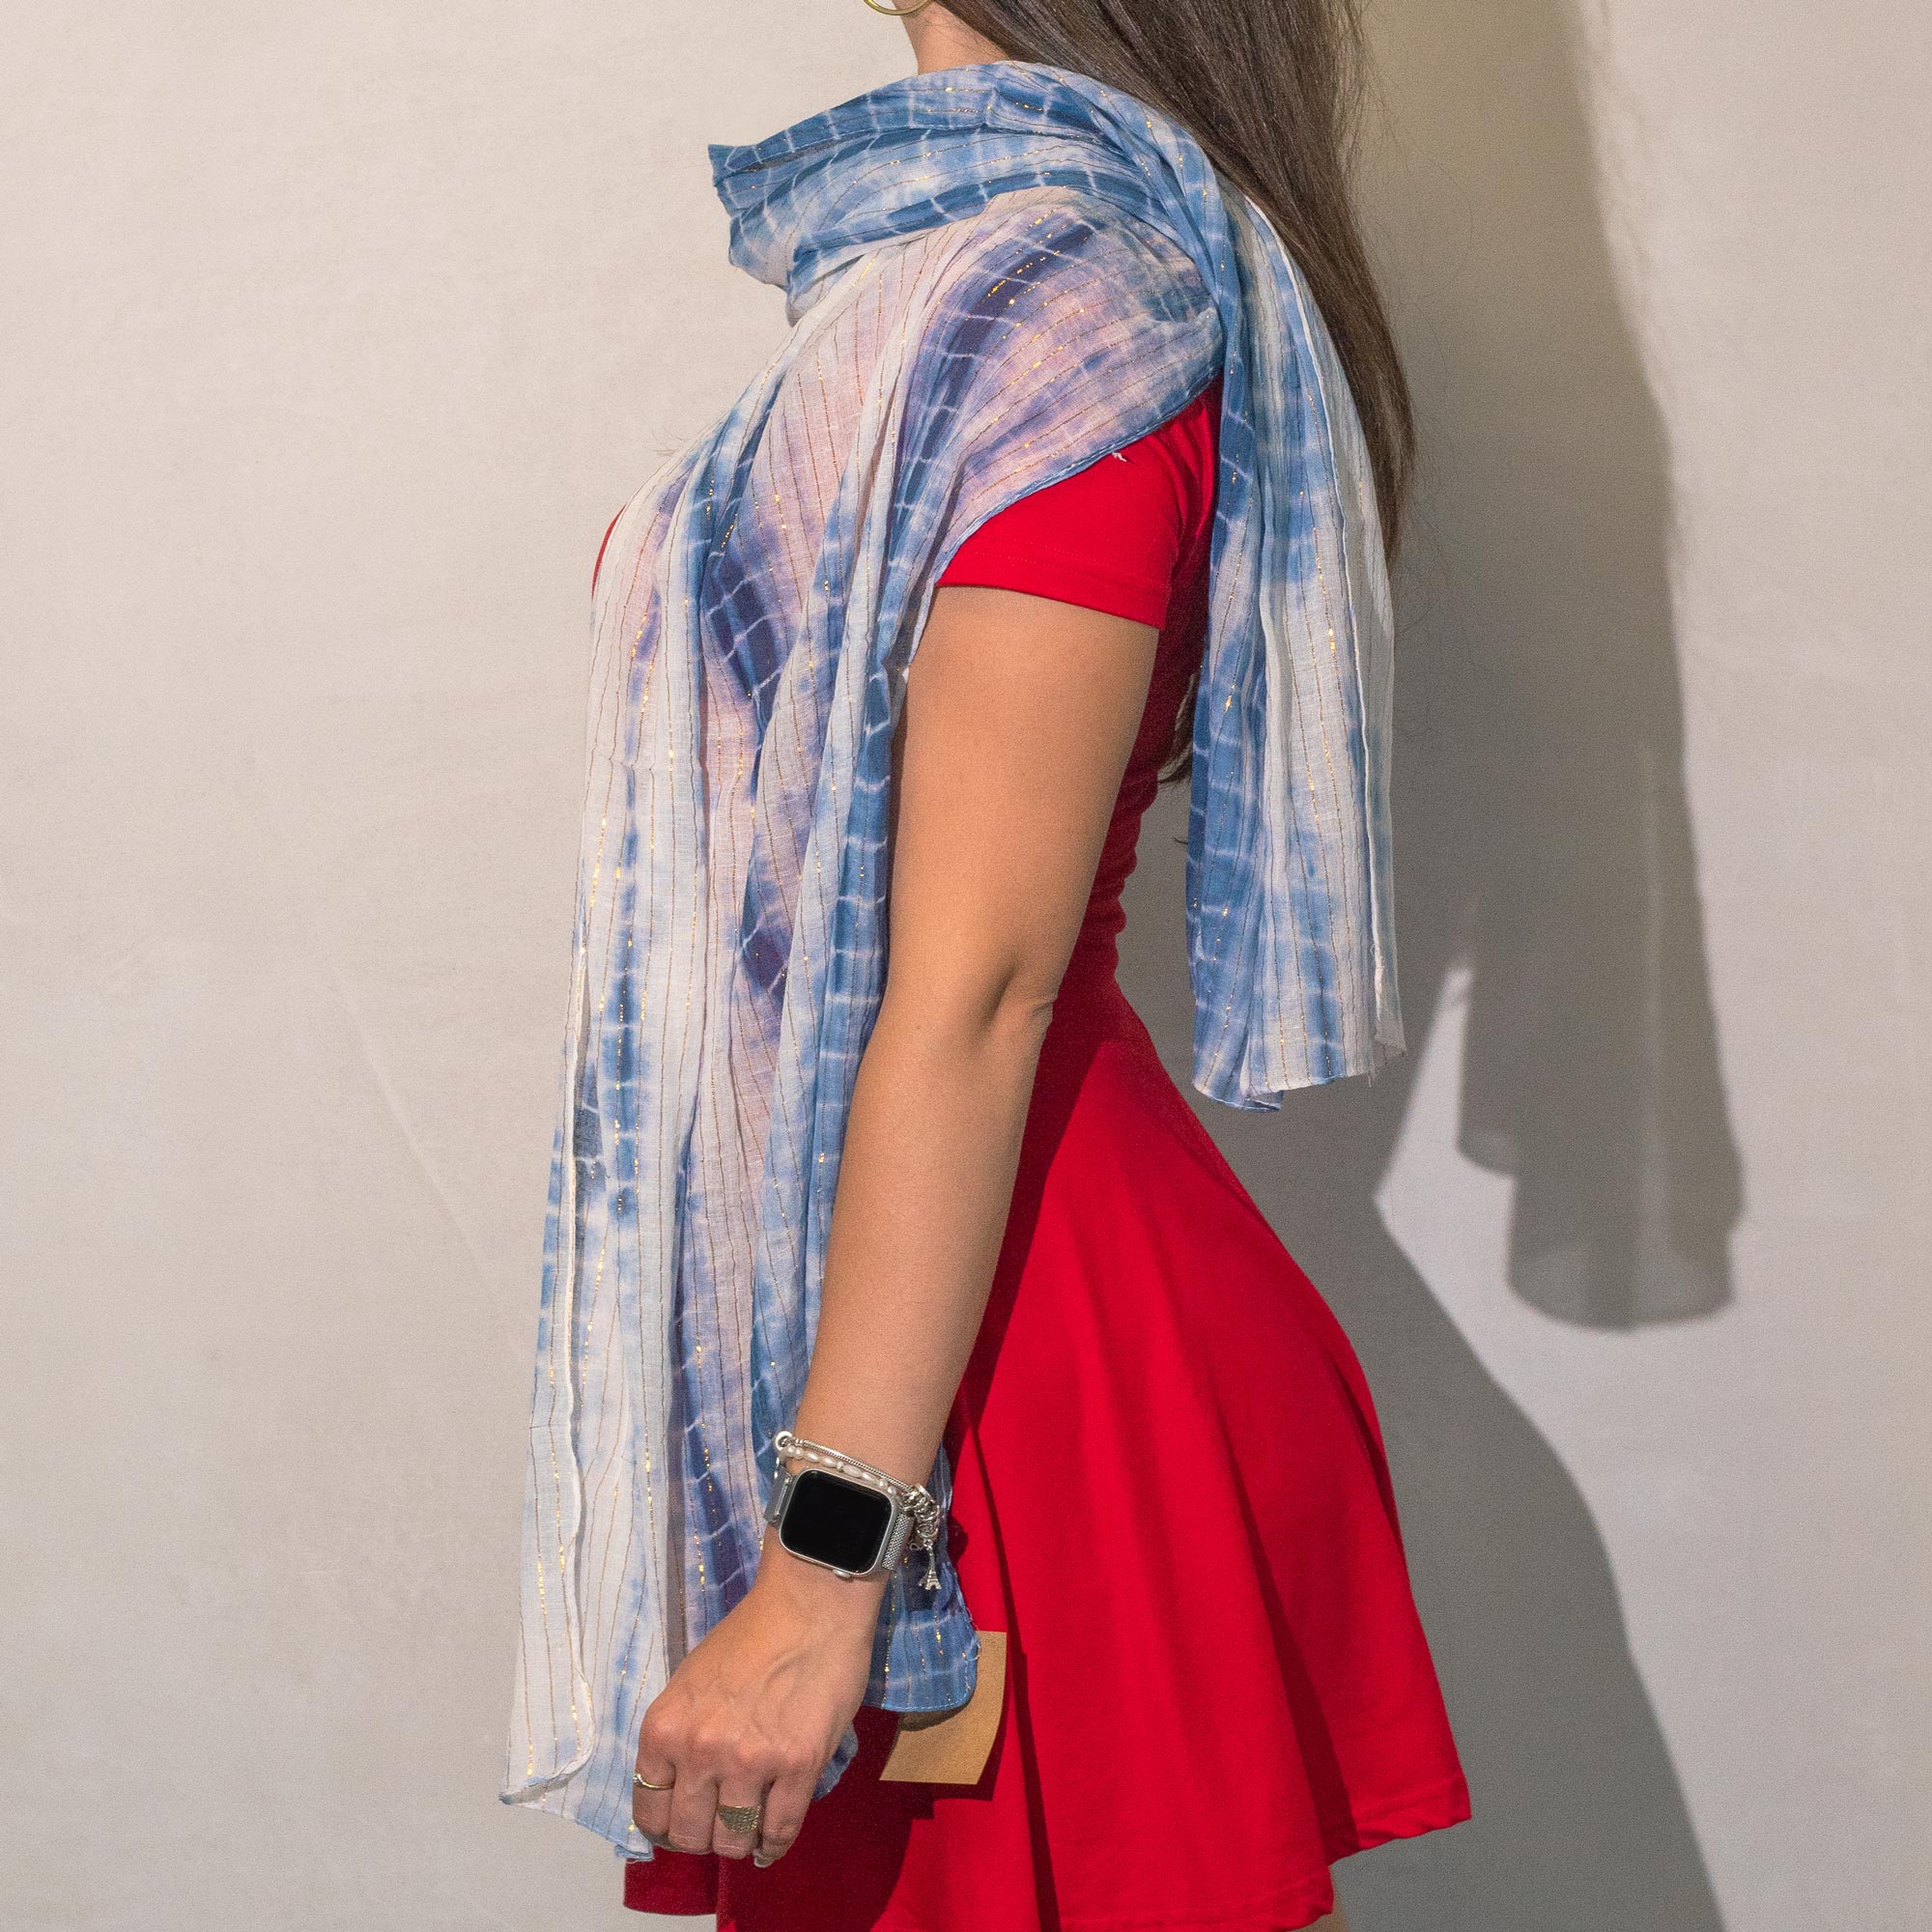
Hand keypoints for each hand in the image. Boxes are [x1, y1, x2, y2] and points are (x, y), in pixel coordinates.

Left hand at [631, 1528, 886, 1862]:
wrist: (809, 1605)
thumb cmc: (749, 1635)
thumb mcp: (691, 1682)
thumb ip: (680, 1736)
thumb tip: (679, 1789)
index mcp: (665, 1728)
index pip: (649, 1812)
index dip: (666, 1825)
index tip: (684, 1821)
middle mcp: (700, 1751)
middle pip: (689, 1836)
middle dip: (703, 1838)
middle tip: (719, 1825)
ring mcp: (750, 1762)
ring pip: (733, 1841)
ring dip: (741, 1842)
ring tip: (750, 1828)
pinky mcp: (798, 1766)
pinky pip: (780, 1832)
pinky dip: (775, 1844)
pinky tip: (772, 1841)